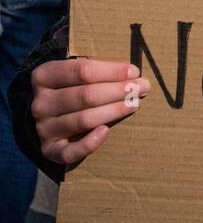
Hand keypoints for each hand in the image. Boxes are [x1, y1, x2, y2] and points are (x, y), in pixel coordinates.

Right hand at [31, 58, 150, 166]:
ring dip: (113, 111)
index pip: (81, 71)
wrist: (48, 116)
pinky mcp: (50, 150)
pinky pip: (70, 152)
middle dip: (117, 90)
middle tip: (141, 88)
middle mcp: (40, 103)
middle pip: (85, 95)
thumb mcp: (74, 73)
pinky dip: (89, 143)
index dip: (111, 71)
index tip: (134, 71)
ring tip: (134, 104)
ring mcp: (43, 128)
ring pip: (83, 120)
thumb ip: (97, 71)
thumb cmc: (70, 89)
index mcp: (44, 76)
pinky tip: (106, 131)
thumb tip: (133, 74)